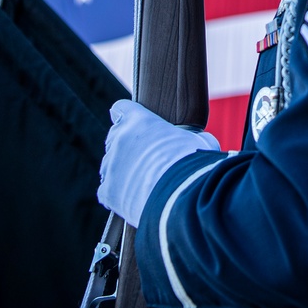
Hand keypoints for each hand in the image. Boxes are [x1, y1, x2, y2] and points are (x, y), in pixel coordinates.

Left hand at [98, 100, 219, 226]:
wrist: (183, 197)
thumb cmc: (194, 165)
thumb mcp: (200, 142)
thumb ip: (191, 137)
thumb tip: (200, 141)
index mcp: (140, 121)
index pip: (121, 108)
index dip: (126, 115)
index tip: (131, 123)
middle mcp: (120, 139)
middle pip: (114, 138)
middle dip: (127, 147)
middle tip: (145, 159)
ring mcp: (111, 165)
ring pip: (109, 165)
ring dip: (122, 171)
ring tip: (142, 182)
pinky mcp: (108, 191)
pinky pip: (107, 190)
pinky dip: (117, 195)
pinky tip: (132, 198)